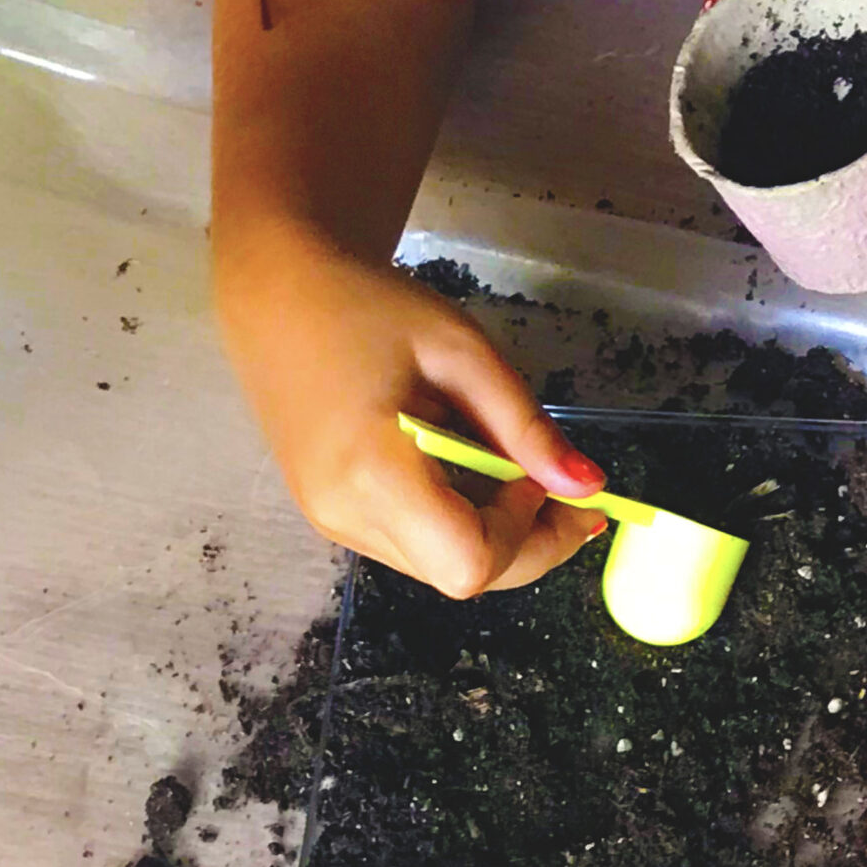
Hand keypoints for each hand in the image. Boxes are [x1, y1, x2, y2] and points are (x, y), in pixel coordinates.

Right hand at [217, 233, 607, 595]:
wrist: (277, 290)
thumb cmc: (370, 307)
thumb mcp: (464, 353)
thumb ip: (526, 428)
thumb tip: (590, 488)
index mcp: (373, 473)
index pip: (471, 562)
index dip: (527, 533)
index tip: (543, 478)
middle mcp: (344, 514)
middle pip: (460, 576)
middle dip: (528, 545)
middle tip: (566, 492)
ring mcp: (330, 521)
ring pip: (438, 566)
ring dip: (493, 534)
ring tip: (512, 471)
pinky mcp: (327, 514)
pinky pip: (412, 543)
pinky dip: (456, 522)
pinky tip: (467, 472)